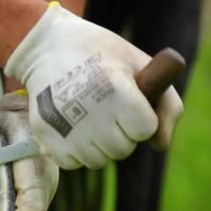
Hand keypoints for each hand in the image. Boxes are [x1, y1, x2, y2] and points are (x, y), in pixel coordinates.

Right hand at [4, 2, 182, 169]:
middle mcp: (89, 110)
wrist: (47, 47)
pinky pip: (71, 163)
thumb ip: (167, 105)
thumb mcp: (140, 65)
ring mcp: (63, 125)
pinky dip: (75, 151)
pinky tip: (71, 127)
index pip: (145, 130)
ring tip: (89, 118)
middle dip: (121, 134)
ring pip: (96, 161)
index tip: (130, 101)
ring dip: (99, 146)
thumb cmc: (101, 55)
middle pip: (122, 150)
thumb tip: (159, 146)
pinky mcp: (43, 133)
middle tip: (108, 110)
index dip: (142, 118)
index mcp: (116, 88)